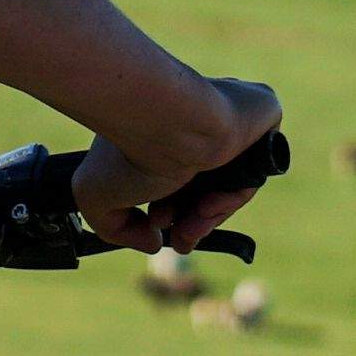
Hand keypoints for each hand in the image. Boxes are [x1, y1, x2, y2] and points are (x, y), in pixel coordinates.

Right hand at [74, 76, 281, 250]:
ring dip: (209, 216)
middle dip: (191, 222)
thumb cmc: (130, 150)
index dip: (170, 213)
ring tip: (189, 231)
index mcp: (160, 131)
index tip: (157, 232)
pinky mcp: (261, 112)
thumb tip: (152, 243)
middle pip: (205, 185)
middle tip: (179, 241)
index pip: (176, 177)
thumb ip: (115, 228)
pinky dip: (234, 195)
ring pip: (230, 182)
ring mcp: (229, 116)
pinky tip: (209, 209)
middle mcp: (195, 122)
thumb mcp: (95, 195)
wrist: (168, 120)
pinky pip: (255, 167)